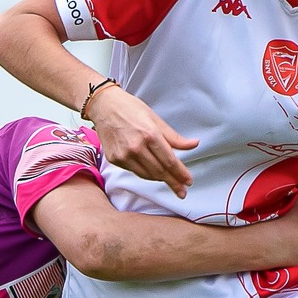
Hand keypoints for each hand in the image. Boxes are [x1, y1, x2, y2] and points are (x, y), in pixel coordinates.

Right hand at [89, 83, 196, 197]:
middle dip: (173, 182)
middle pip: (159, 171)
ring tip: (170, 182)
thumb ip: (174, 137)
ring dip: (160, 179)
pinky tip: (152, 172)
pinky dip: (145, 173)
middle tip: (182, 192)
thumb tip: (194, 144)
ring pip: (147, 175)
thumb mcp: (156, 120)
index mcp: (150, 135)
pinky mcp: (115, 159)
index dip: (180, 173)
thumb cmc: (130, 109)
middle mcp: (136, 147)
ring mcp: (124, 155)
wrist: (104, 106)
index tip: (188, 182)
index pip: (169, 160)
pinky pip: (135, 171)